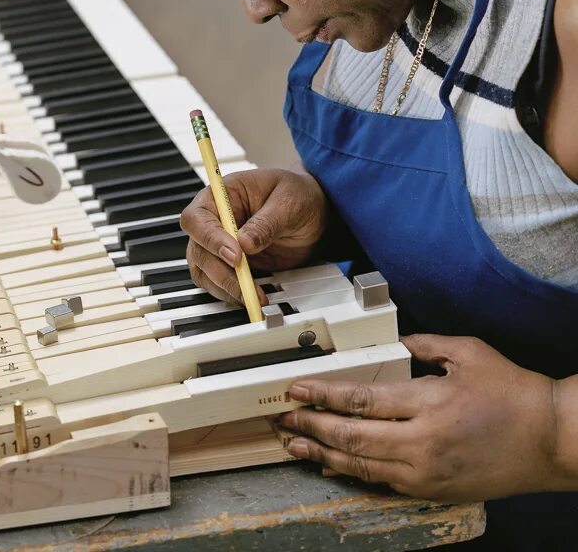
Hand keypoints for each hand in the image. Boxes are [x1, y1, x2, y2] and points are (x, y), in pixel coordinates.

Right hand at [180, 168, 327, 303]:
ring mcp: (218, 244)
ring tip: (253, 295)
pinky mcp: (228, 264)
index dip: (210, 239)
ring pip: (203, 270)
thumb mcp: (288, 202)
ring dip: (225, 286)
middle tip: (247, 284)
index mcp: (221, 195)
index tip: (236, 256)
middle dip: (221, 271)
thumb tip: (244, 243)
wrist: (310, 212)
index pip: (197, 218)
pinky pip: (216, 283)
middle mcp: (214, 220)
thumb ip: (266, 223)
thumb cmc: (296, 195)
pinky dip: (231, 293)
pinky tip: (251, 296)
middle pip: (198, 249)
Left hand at [277, 335, 561, 501]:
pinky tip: (330, 465)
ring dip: (322, 453)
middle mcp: (423, 442)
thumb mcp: (468, 353)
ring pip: (361, 465)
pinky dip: (352, 473)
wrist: (553, 441)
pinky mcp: (434, 490)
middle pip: (351, 436)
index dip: (322, 395)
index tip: (296, 389)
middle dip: (311, 425)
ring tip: (294, 443)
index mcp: (429, 403)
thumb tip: (392, 342)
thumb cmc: (514, 393)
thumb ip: (423, 344)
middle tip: (283, 417)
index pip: (361, 400)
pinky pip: (382, 482)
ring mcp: (427, 472)